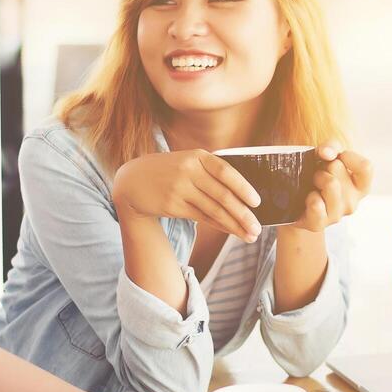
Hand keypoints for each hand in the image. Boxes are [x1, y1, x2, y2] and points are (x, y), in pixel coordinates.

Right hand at [112, 150, 262, 243]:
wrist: (133, 180)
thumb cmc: (170, 171)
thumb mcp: (188, 162)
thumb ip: (211, 172)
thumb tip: (244, 194)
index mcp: (197, 156)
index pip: (226, 171)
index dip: (243, 187)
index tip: (257, 202)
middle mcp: (188, 170)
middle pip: (222, 195)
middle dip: (243, 214)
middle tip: (258, 228)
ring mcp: (179, 188)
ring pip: (213, 210)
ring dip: (234, 225)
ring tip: (250, 235)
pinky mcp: (172, 205)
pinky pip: (201, 217)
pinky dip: (219, 226)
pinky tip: (231, 231)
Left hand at [288, 143, 372, 233]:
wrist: (294, 203)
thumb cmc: (317, 176)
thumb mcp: (326, 156)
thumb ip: (331, 147)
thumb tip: (326, 153)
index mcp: (360, 187)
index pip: (366, 167)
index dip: (348, 156)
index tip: (336, 157)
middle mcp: (352, 203)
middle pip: (338, 168)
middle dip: (323, 166)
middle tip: (318, 174)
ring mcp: (336, 215)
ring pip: (330, 183)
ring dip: (315, 178)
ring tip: (312, 185)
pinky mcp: (319, 224)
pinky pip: (317, 204)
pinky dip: (309, 196)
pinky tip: (307, 198)